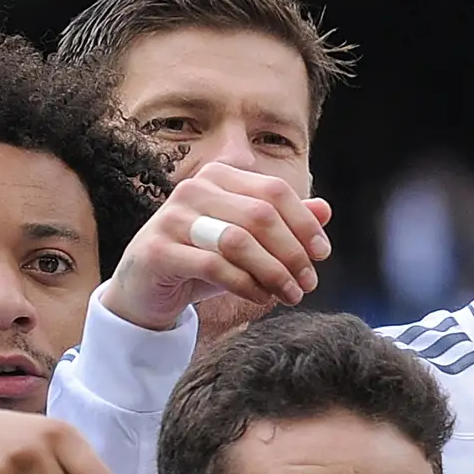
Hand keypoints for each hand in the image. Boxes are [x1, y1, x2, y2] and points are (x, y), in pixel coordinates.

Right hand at [106, 160, 333, 331]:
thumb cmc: (204, 259)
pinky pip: (213, 266)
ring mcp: (171, 218)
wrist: (148, 288)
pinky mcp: (157, 250)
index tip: (322, 254)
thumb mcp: (249, 239)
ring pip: (239, 241)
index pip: (274, 192)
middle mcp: (193, 189)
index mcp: (219, 176)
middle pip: (261, 216)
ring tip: (290, 294)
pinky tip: (261, 298)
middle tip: (309, 283)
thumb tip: (325, 209)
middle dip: (293, 253)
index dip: (304, 223)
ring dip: (273, 272)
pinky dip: (246, 285)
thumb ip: (283, 222)